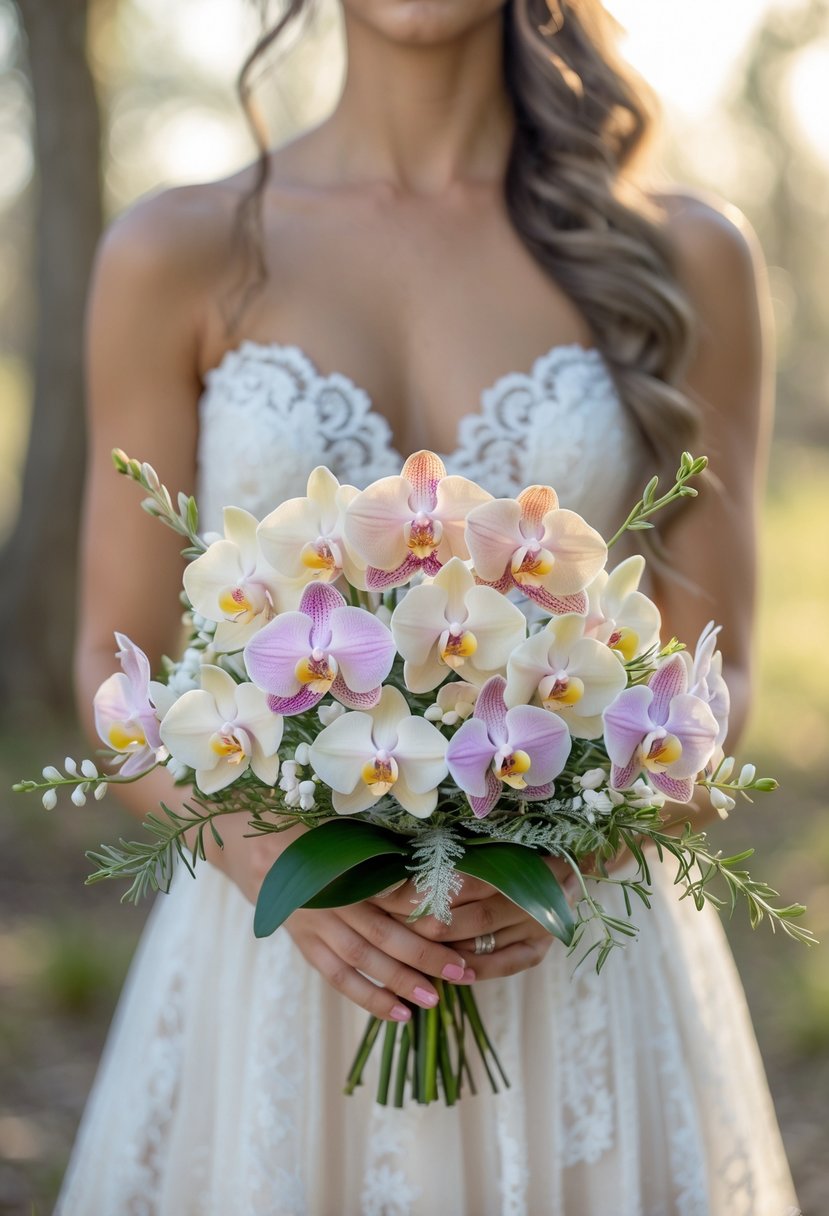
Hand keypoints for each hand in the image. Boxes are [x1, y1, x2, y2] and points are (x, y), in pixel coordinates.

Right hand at [205, 814, 474, 1021]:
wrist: (240, 837)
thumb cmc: (297, 819)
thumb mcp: (333, 816)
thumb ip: (372, 835)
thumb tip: (425, 847)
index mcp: (336, 861)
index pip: (387, 888)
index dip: (422, 905)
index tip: (459, 915)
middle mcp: (325, 896)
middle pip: (379, 932)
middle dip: (421, 954)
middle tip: (460, 970)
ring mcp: (311, 922)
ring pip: (360, 960)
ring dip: (398, 982)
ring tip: (434, 1000)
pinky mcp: (303, 940)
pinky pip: (337, 975)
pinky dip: (368, 996)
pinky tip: (399, 1013)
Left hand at [374, 856, 578, 980]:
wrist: (572, 869)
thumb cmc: (522, 849)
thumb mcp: (496, 841)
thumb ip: (461, 852)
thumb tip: (399, 857)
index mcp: (517, 862)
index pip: (459, 881)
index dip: (419, 889)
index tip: (382, 890)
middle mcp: (528, 896)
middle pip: (464, 916)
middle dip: (419, 922)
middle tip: (384, 921)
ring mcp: (536, 927)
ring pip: (477, 944)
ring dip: (436, 949)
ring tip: (399, 947)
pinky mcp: (537, 951)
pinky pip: (498, 966)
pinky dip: (469, 970)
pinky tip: (443, 972)